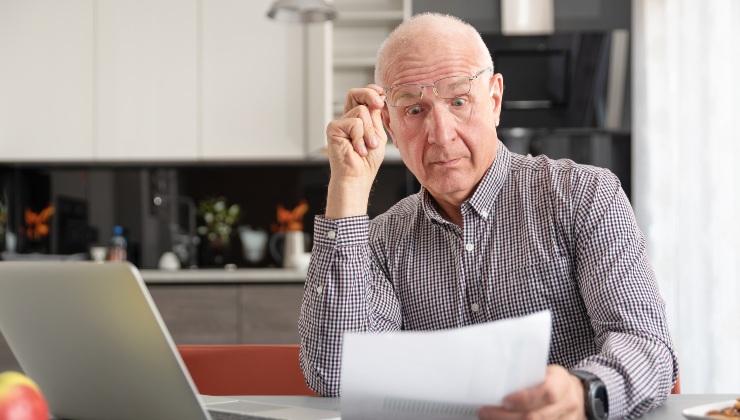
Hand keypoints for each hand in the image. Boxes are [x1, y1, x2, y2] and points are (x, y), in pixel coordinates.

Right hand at [325, 85, 388, 218]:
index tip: (382, 95)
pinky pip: (355, 123)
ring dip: (369, 132)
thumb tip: (379, 98)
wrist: (358, 177)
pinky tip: (357, 149)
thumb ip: (376, 117)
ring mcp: (339, 123)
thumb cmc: (368, 161)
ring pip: (360, 111)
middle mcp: (347, 119)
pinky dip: (361, 137)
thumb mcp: (378, 135)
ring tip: (367, 147)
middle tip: (379, 104)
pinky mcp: (333, 128)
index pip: (362, 97)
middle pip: (355, 94)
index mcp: (358, 119)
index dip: (371, 91)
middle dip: (370, 95)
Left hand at [478, 365, 584, 419]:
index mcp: (562, 382)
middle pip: (537, 416)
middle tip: (486, 412)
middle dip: (507, 416)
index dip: (525, 398)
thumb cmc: (553, 380)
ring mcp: (567, 419)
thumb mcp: (545, 372)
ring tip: (491, 418)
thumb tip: (496, 383)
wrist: (575, 394)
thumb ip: (526, 378)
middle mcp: (568, 403)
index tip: (504, 400)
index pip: (547, 392)